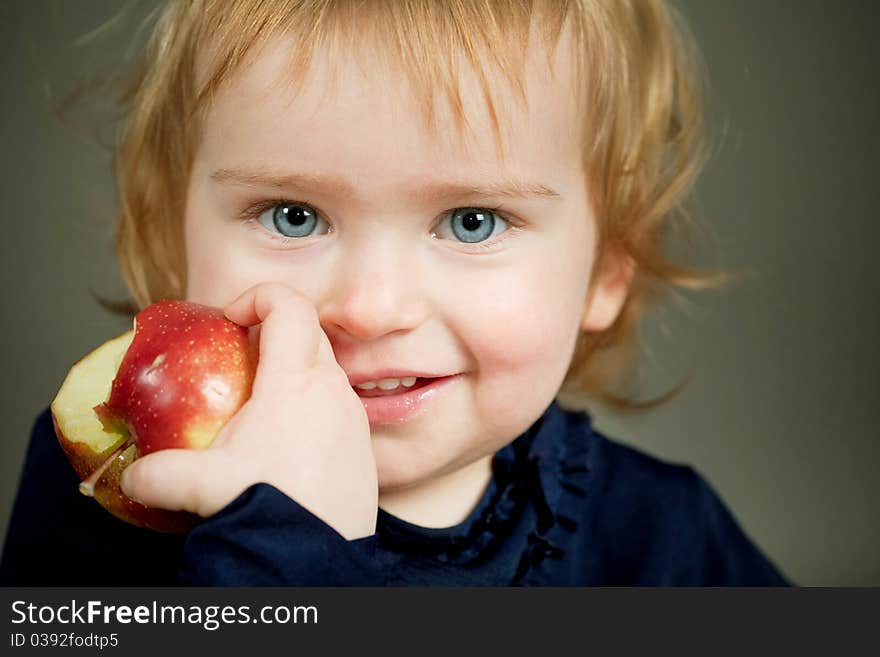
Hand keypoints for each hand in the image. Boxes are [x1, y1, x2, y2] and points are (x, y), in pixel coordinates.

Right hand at [120, 282, 377, 539]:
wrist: (320, 556)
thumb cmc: (271, 509)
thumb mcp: (202, 487)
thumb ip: (158, 473)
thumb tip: (135, 477)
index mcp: (296, 382)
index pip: (290, 305)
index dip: (258, 297)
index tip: (229, 320)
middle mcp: (332, 390)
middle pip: (307, 331)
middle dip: (270, 334)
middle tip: (235, 362)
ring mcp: (353, 416)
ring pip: (324, 370)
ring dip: (290, 373)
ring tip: (257, 409)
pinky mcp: (361, 444)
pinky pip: (336, 406)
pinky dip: (309, 407)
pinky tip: (284, 445)